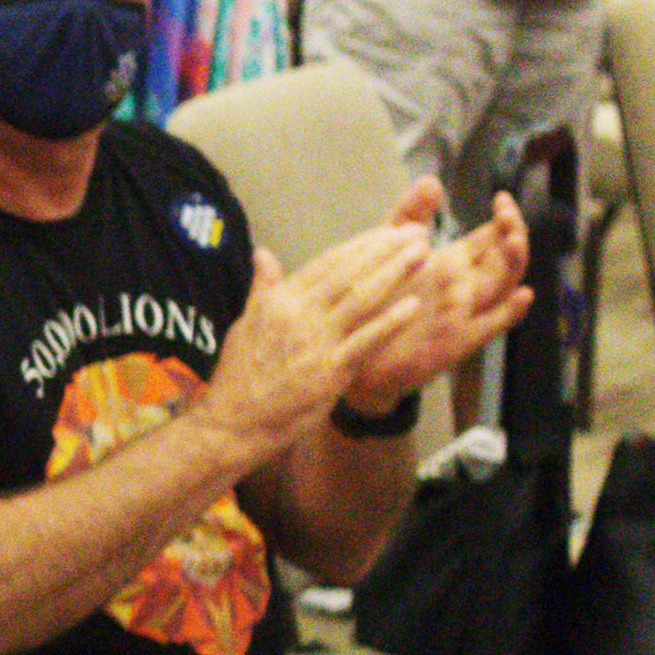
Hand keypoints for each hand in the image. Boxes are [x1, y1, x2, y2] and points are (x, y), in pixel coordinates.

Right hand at [195, 228, 426, 463]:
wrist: (233, 422)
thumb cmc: (238, 376)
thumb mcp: (245, 322)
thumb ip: (262, 286)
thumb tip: (262, 253)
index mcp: (280, 300)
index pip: (327, 263)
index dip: (360, 245)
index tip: (387, 231)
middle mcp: (299, 314)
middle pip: (349, 274)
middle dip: (385, 250)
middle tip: (415, 232)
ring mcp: (315, 343)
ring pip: (361, 299)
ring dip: (394, 274)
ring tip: (421, 253)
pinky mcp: (329, 372)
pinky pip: (365, 342)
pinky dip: (389, 322)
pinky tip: (413, 305)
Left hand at [340, 182, 533, 410]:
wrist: (357, 349)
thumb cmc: (375, 299)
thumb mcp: (391, 248)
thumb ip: (411, 214)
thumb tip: (431, 180)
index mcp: (455, 265)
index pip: (493, 238)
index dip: (506, 219)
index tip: (502, 199)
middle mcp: (466, 288)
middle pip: (506, 258)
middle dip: (514, 232)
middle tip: (506, 213)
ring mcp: (466, 312)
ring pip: (504, 285)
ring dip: (515, 261)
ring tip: (512, 239)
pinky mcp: (459, 339)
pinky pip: (494, 326)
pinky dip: (513, 312)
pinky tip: (522, 296)